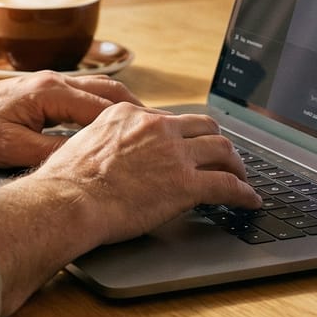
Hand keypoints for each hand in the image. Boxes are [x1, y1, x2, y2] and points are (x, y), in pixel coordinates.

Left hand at [0, 72, 141, 168]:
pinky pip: (81, 94)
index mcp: (48, 91)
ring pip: (96, 90)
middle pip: (107, 91)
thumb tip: (87, 161)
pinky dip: (102, 106)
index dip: (132, 124)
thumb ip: (52, 154)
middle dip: (137, 111)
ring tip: (145, 127)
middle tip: (163, 131)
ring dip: (121, 106)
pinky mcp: (39, 91)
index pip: (102, 107)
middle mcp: (52, 81)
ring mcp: (46, 83)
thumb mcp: (12, 149)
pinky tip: (110, 123)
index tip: (155, 138)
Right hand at [24, 102, 259, 248]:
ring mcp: (173, 154)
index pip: (171, 120)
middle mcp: (156, 127)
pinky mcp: (185, 184)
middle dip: (218, 142)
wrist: (68, 201)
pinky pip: (227, 185)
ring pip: (222, 150)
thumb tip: (113, 156)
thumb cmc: (66, 181)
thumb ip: (107, 141)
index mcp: (131, 115)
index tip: (191, 146)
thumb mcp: (85, 142)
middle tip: (224, 158)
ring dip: (236, 164)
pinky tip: (250, 201)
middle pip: (204, 127)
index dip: (186, 135)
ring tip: (241, 178)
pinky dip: (244, 193)